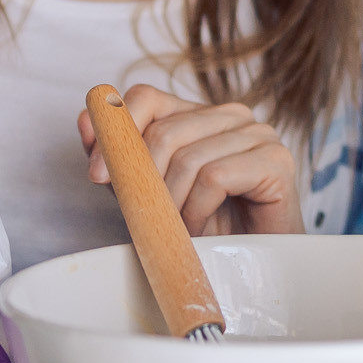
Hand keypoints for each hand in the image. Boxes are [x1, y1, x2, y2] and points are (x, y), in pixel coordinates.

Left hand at [78, 84, 302, 235]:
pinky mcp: (276, 159)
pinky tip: (203, 229)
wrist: (252, 266)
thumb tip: (86, 119)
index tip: (98, 175)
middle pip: (164, 130)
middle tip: (149, 216)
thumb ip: (121, 157)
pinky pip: (216, 176)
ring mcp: (257, 133)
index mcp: (198, 115)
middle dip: (145, 180)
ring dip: (174, 205)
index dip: (116, 132)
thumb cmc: (204, 228)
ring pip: (189, 157)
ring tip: (180, 229)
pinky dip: (198, 210)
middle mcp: (230, 115)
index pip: (146, 96)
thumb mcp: (149, 192)